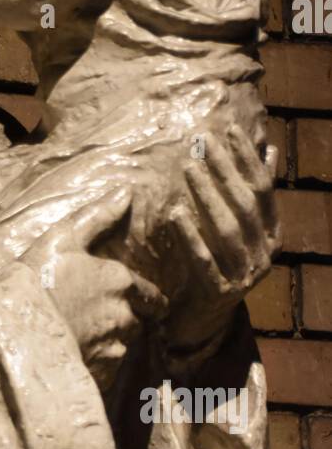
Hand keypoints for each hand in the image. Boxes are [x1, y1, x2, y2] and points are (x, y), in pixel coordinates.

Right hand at [21, 189, 166, 391]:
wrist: (12, 329)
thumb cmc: (36, 277)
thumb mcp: (62, 237)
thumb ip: (97, 216)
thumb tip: (126, 192)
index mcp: (120, 281)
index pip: (151, 295)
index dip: (148, 299)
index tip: (147, 302)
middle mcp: (124, 315)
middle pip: (135, 321)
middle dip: (122, 320)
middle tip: (96, 317)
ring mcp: (112, 348)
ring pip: (119, 347)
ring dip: (106, 343)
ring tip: (79, 338)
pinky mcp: (98, 374)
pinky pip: (102, 370)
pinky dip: (91, 364)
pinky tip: (70, 357)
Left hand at [165, 128, 280, 350]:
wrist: (206, 319)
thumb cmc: (222, 263)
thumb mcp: (242, 229)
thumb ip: (255, 193)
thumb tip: (269, 150)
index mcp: (273, 235)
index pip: (263, 189)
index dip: (247, 158)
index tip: (228, 129)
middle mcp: (265, 254)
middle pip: (245, 205)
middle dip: (224, 170)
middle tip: (202, 142)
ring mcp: (244, 276)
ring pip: (227, 230)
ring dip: (207, 196)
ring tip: (187, 168)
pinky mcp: (219, 294)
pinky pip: (204, 261)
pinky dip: (190, 236)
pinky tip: (175, 214)